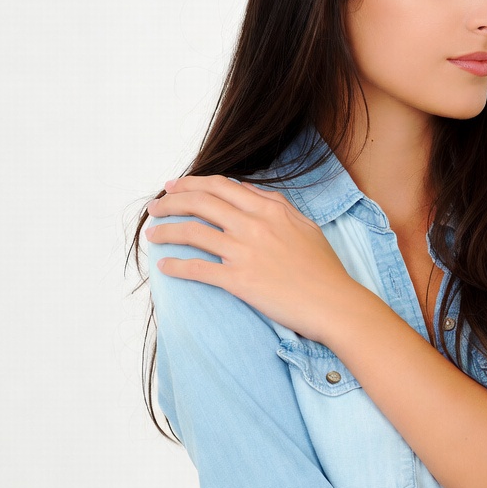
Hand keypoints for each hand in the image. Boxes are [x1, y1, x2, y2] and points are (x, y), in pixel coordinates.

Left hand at [145, 175, 357, 340]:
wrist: (334, 304)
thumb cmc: (324, 269)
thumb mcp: (305, 225)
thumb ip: (276, 203)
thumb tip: (248, 189)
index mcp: (270, 209)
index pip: (220, 186)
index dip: (191, 184)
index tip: (173, 187)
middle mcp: (254, 225)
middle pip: (200, 203)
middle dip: (171, 202)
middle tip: (155, 207)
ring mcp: (245, 253)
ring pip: (192, 233)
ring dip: (165, 231)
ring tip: (152, 234)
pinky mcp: (239, 281)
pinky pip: (198, 270)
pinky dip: (176, 267)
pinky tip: (164, 267)